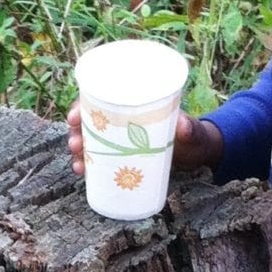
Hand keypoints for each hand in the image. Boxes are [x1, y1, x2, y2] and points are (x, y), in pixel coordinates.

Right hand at [66, 100, 222, 176]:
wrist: (198, 152)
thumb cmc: (195, 136)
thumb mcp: (193, 131)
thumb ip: (191, 129)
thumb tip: (183, 126)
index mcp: (134, 103)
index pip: (101, 97)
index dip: (81, 105)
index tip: (73, 116)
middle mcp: (124, 119)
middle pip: (89, 120)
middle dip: (76, 132)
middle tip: (75, 145)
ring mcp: (122, 138)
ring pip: (91, 140)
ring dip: (79, 151)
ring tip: (78, 166)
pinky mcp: (123, 155)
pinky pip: (99, 158)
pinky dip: (88, 165)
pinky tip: (82, 173)